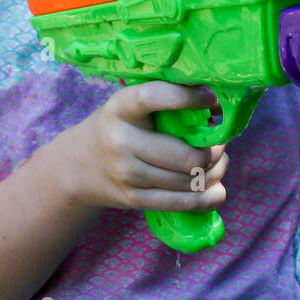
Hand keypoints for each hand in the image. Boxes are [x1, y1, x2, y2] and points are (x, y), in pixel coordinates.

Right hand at [67, 81, 229, 213]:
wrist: (78, 166)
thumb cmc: (118, 127)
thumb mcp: (130, 105)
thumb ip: (166, 100)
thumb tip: (219, 106)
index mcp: (121, 107)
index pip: (154, 97)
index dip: (186, 97)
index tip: (209, 98)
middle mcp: (121, 140)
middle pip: (184, 155)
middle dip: (213, 152)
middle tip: (220, 145)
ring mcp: (127, 173)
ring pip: (187, 181)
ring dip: (213, 173)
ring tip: (219, 164)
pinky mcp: (134, 198)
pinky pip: (179, 203)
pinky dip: (205, 198)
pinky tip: (216, 190)